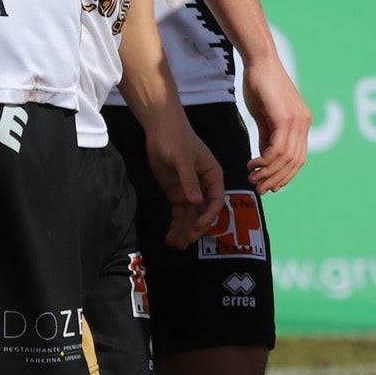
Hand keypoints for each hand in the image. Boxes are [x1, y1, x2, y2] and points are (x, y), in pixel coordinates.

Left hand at [140, 102, 226, 250]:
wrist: (160, 129)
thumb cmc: (176, 138)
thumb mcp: (182, 158)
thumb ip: (188, 180)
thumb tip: (196, 202)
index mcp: (213, 176)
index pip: (215, 201)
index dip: (208, 216)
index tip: (196, 228)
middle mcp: (204, 187)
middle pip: (203, 213)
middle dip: (195, 228)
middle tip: (185, 241)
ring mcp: (190, 191)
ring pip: (190, 216)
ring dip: (184, 231)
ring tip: (175, 245)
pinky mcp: (177, 194)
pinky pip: (178, 213)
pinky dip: (175, 226)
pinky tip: (169, 238)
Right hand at [239, 58, 309, 194]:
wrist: (259, 61)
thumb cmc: (260, 84)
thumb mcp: (264, 116)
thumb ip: (267, 137)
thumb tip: (265, 158)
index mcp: (302, 122)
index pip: (299, 158)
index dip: (285, 175)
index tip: (270, 185)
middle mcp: (304, 123)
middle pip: (295, 162)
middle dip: (277, 179)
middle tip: (259, 188)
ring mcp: (297, 120)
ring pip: (286, 158)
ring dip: (269, 173)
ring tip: (253, 178)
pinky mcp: (285, 117)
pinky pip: (278, 148)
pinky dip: (266, 160)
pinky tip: (253, 163)